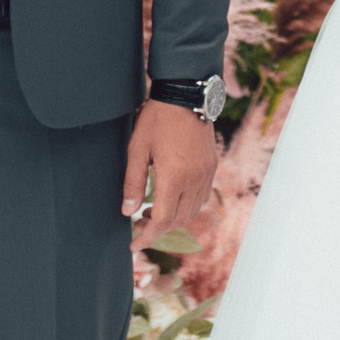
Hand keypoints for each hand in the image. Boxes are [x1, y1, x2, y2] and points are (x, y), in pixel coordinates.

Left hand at [123, 99, 217, 246]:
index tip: (133, 246)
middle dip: (157, 229)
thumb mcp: (137, 149)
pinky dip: (187, 206)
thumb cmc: (157, 119)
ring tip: (152, 212)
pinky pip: (202, 197)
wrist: (187, 93)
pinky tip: (173, 198)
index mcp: (174, 177)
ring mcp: (206, 172)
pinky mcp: (211, 165)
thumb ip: (133, 182)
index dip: (147, 237)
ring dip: (173, 219)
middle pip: (177, 219)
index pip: (161, 220)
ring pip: (192, 211)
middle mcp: (194, 179)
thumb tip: (128, 212)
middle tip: (138, 225)